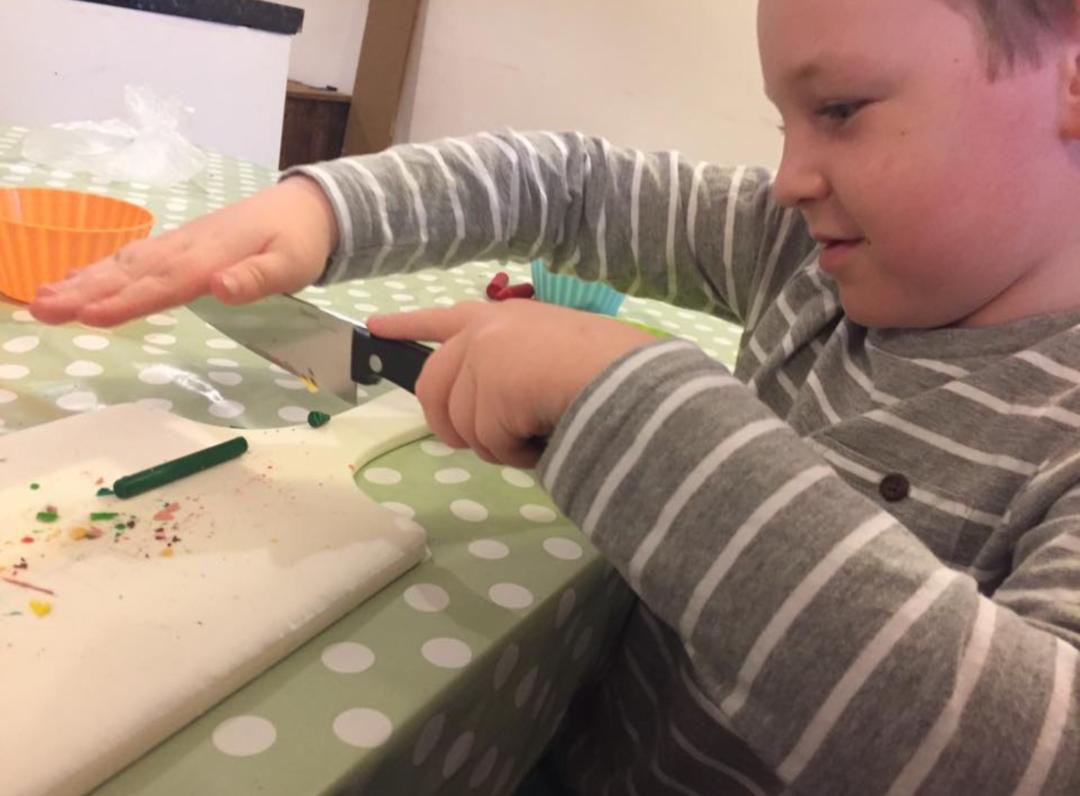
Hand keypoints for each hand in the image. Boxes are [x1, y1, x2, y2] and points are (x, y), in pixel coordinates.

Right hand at [29, 176, 337, 326]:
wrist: (304, 207)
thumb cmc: (298, 241)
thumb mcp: (292, 263)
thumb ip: (257, 278)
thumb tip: (220, 286)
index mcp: (211, 257)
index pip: (164, 284)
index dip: (128, 301)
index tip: (91, 316)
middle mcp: (186, 249)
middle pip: (130, 274)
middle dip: (84, 293)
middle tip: (40, 311)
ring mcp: (178, 245)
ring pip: (123, 264)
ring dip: (82, 282)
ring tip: (40, 301)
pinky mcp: (178, 246)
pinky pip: (132, 259)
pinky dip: (100, 270)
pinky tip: (73, 282)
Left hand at [367, 301, 656, 467]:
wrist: (629, 378)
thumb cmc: (609, 367)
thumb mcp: (554, 352)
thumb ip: (513, 366)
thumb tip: (497, 405)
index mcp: (500, 318)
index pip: (440, 318)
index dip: (406, 326)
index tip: (375, 328)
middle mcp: (482, 332)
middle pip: (433, 390)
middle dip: (454, 426)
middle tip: (497, 440)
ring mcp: (481, 360)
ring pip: (462, 426)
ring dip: (500, 443)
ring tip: (542, 429)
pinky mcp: (487, 392)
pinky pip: (488, 443)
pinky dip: (517, 453)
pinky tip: (546, 436)